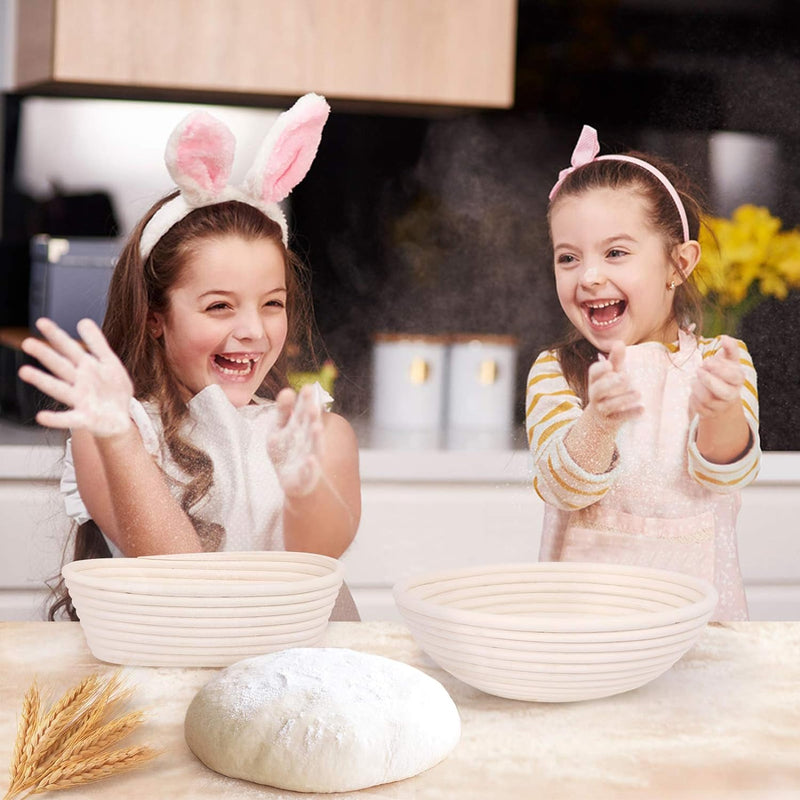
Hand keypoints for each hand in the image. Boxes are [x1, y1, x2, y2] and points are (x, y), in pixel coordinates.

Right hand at [18, 317, 133, 436]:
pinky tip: (41, 416)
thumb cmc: (113, 390)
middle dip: (46, 355)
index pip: (69, 348)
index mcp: (86, 367)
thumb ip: (97, 343)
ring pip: (59, 389)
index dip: (57, 336)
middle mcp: (79, 382)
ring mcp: (80, 401)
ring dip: (42, 381)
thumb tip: (83, 320)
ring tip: (24, 372)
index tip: (41, 322)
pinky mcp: (84, 419)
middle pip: (61, 366)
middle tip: (27, 343)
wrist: (120, 419)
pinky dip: (56, 419)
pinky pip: (69, 419)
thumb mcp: (110, 363)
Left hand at [268, 384, 323, 496]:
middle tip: (313, 406)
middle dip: (312, 417)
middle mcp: (307, 441)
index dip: (305, 401)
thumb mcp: (279, 428)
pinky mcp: (306, 477)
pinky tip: (311, 460)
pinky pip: (309, 472)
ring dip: (316, 438)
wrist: (293, 481)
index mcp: (300, 427)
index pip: (304, 411)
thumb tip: (287, 390)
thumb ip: (283, 411)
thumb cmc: (286, 451)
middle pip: (309, 427)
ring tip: (317, 427)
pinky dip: (311, 467)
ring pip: (314, 447)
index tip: (307, 388)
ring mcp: (309, 458)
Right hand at [585, 341, 643, 431]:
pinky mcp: (610, 420)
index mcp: (595, 380)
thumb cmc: (609, 388)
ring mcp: (602, 408)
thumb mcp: (613, 373)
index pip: (593, 373)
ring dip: (624, 399)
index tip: (609, 364)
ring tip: (639, 393)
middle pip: (598, 389)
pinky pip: (618, 418)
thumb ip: (616, 359)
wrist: (601, 417)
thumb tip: (619, 342)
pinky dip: (630, 414)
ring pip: (608, 405)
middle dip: (610, 383)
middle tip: (625, 377)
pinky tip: (642, 409)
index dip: (600, 369)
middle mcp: (596, 394)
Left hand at [689, 335, 744, 418]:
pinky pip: (698, 407)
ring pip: (707, 399)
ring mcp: (721, 406)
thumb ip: (729, 347)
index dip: (719, 368)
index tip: (706, 362)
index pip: (734, 376)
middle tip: (698, 370)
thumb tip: (725, 338)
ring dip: (697, 387)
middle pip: (723, 392)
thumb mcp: (727, 359)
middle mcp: (732, 394)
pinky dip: (692, 397)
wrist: (718, 393)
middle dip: (708, 380)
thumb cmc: (722, 372)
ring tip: (695, 379)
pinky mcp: (709, 414)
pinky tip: (694, 390)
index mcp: (738, 379)